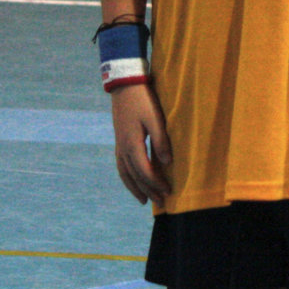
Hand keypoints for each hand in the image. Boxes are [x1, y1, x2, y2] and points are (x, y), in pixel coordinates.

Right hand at [110, 82, 172, 203]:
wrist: (125, 86)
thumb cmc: (143, 100)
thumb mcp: (155, 118)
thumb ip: (161, 140)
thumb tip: (167, 163)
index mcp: (132, 144)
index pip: (145, 171)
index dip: (157, 183)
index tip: (169, 190)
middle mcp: (123, 148)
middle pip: (135, 176)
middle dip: (148, 190)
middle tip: (161, 202)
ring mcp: (119, 145)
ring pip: (125, 173)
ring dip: (135, 188)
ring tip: (143, 200)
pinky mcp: (119, 141)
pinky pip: (121, 166)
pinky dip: (127, 178)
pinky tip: (133, 180)